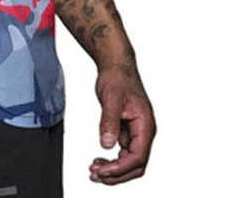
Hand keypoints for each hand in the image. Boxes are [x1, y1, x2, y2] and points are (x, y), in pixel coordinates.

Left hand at [90, 63, 155, 184]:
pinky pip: (123, 152)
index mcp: (145, 125)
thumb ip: (109, 121)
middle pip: (136, 165)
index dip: (120, 168)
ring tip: (95, 170)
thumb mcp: (111, 99)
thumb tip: (106, 144)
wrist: (116, 66)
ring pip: (130, 161)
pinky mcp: (128, 130)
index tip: (103, 171)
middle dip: (117, 174)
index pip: (138, 157)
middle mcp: (144, 132)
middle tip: (96, 174)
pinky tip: (99, 160)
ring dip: (114, 169)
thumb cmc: (118, 78)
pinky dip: (112, 160)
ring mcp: (136, 132)